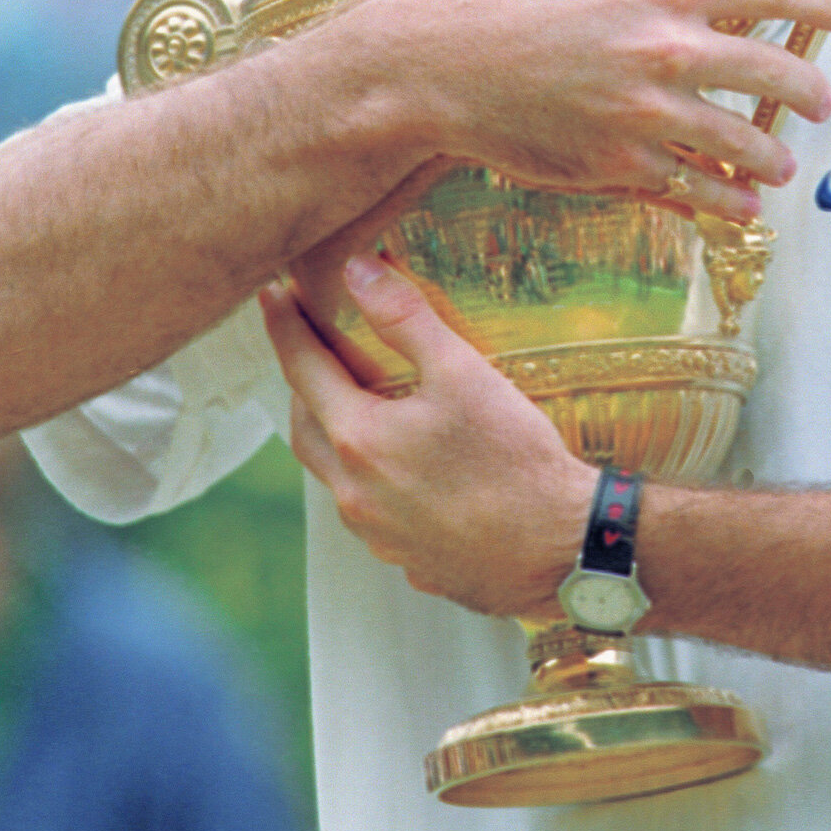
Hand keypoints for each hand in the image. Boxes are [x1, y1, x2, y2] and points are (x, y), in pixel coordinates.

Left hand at [260, 257, 596, 615]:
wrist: (558, 548)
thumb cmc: (515, 458)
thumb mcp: (463, 371)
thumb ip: (405, 317)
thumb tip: (358, 270)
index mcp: (360, 440)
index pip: (302, 370)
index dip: (285, 327)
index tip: (272, 294)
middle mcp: (354, 493)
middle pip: (305, 429)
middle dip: (302, 386)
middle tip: (312, 351)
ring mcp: (378, 535)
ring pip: (334, 477)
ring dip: (334, 436)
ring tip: (358, 407)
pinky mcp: (408, 560)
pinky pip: (371, 512)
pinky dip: (371, 479)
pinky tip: (406, 469)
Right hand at [332, 0, 830, 224]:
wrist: (438, 64)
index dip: (825, 4)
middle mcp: (667, 52)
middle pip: (773, 75)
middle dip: (810, 91)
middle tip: (821, 102)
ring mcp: (646, 115)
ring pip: (742, 144)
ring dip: (773, 155)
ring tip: (782, 161)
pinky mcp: (620, 166)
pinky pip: (695, 190)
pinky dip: (728, 202)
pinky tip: (744, 205)